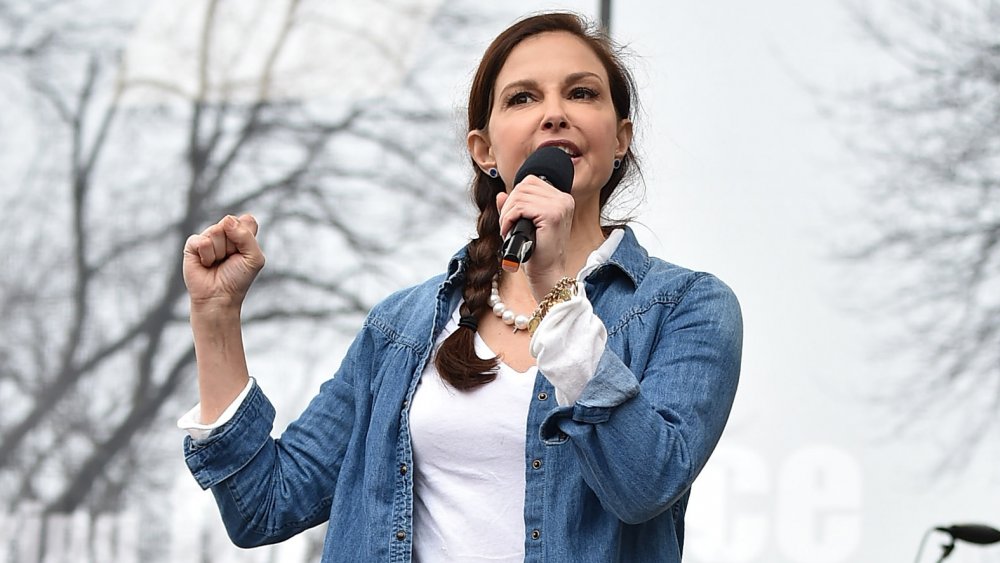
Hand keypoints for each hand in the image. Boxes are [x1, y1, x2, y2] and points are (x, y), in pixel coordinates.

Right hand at [183, 214, 264, 311]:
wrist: (219, 297)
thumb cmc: (238, 279)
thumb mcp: (254, 258)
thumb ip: (246, 236)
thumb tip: (227, 220)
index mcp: (242, 234)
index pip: (247, 220)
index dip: (246, 236)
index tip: (244, 252)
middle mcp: (225, 233)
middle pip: (230, 223)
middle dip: (233, 245)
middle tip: (229, 260)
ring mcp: (209, 237)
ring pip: (215, 231)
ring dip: (219, 252)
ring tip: (217, 263)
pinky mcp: (193, 245)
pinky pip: (201, 240)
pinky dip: (206, 255)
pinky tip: (206, 264)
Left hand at [496, 176, 573, 298]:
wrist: (547, 273)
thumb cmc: (537, 253)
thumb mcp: (523, 225)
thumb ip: (514, 208)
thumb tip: (501, 194)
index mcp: (561, 200)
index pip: (530, 181)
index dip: (514, 197)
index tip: (511, 216)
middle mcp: (564, 200)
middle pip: (523, 186)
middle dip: (508, 205)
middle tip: (506, 225)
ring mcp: (560, 206)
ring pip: (519, 195)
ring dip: (506, 214)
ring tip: (507, 230)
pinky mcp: (552, 215)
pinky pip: (520, 207)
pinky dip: (508, 219)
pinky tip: (508, 232)